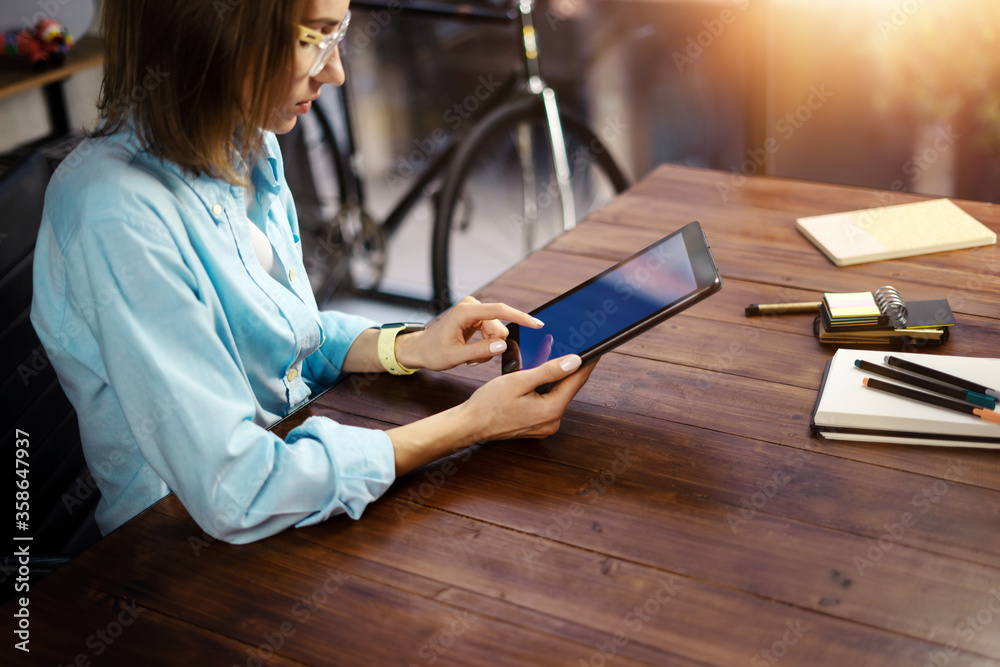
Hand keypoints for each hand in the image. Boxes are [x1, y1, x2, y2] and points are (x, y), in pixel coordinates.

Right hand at [386, 353, 596, 474]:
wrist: (470, 424)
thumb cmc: (489, 403)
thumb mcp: (520, 381)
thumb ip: (549, 371)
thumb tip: (574, 361)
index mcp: (551, 410)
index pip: (576, 381)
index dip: (587, 363)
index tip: (596, 349)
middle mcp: (552, 421)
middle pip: (567, 388)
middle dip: (568, 368)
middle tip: (571, 347)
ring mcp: (545, 426)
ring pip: (557, 395)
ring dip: (554, 378)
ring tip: (550, 359)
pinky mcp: (537, 426)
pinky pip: (547, 403)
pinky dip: (545, 389)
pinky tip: (537, 377)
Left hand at [395, 296, 542, 371]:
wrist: (420, 349)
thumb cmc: (432, 352)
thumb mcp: (455, 357)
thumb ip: (479, 352)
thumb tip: (502, 346)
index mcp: (465, 312)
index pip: (500, 311)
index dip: (520, 317)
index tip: (537, 324)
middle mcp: (471, 306)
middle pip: (499, 327)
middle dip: (492, 346)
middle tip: (473, 359)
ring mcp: (474, 310)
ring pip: (497, 332)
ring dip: (488, 348)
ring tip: (470, 356)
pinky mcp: (476, 317)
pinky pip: (492, 332)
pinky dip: (486, 345)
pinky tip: (472, 351)